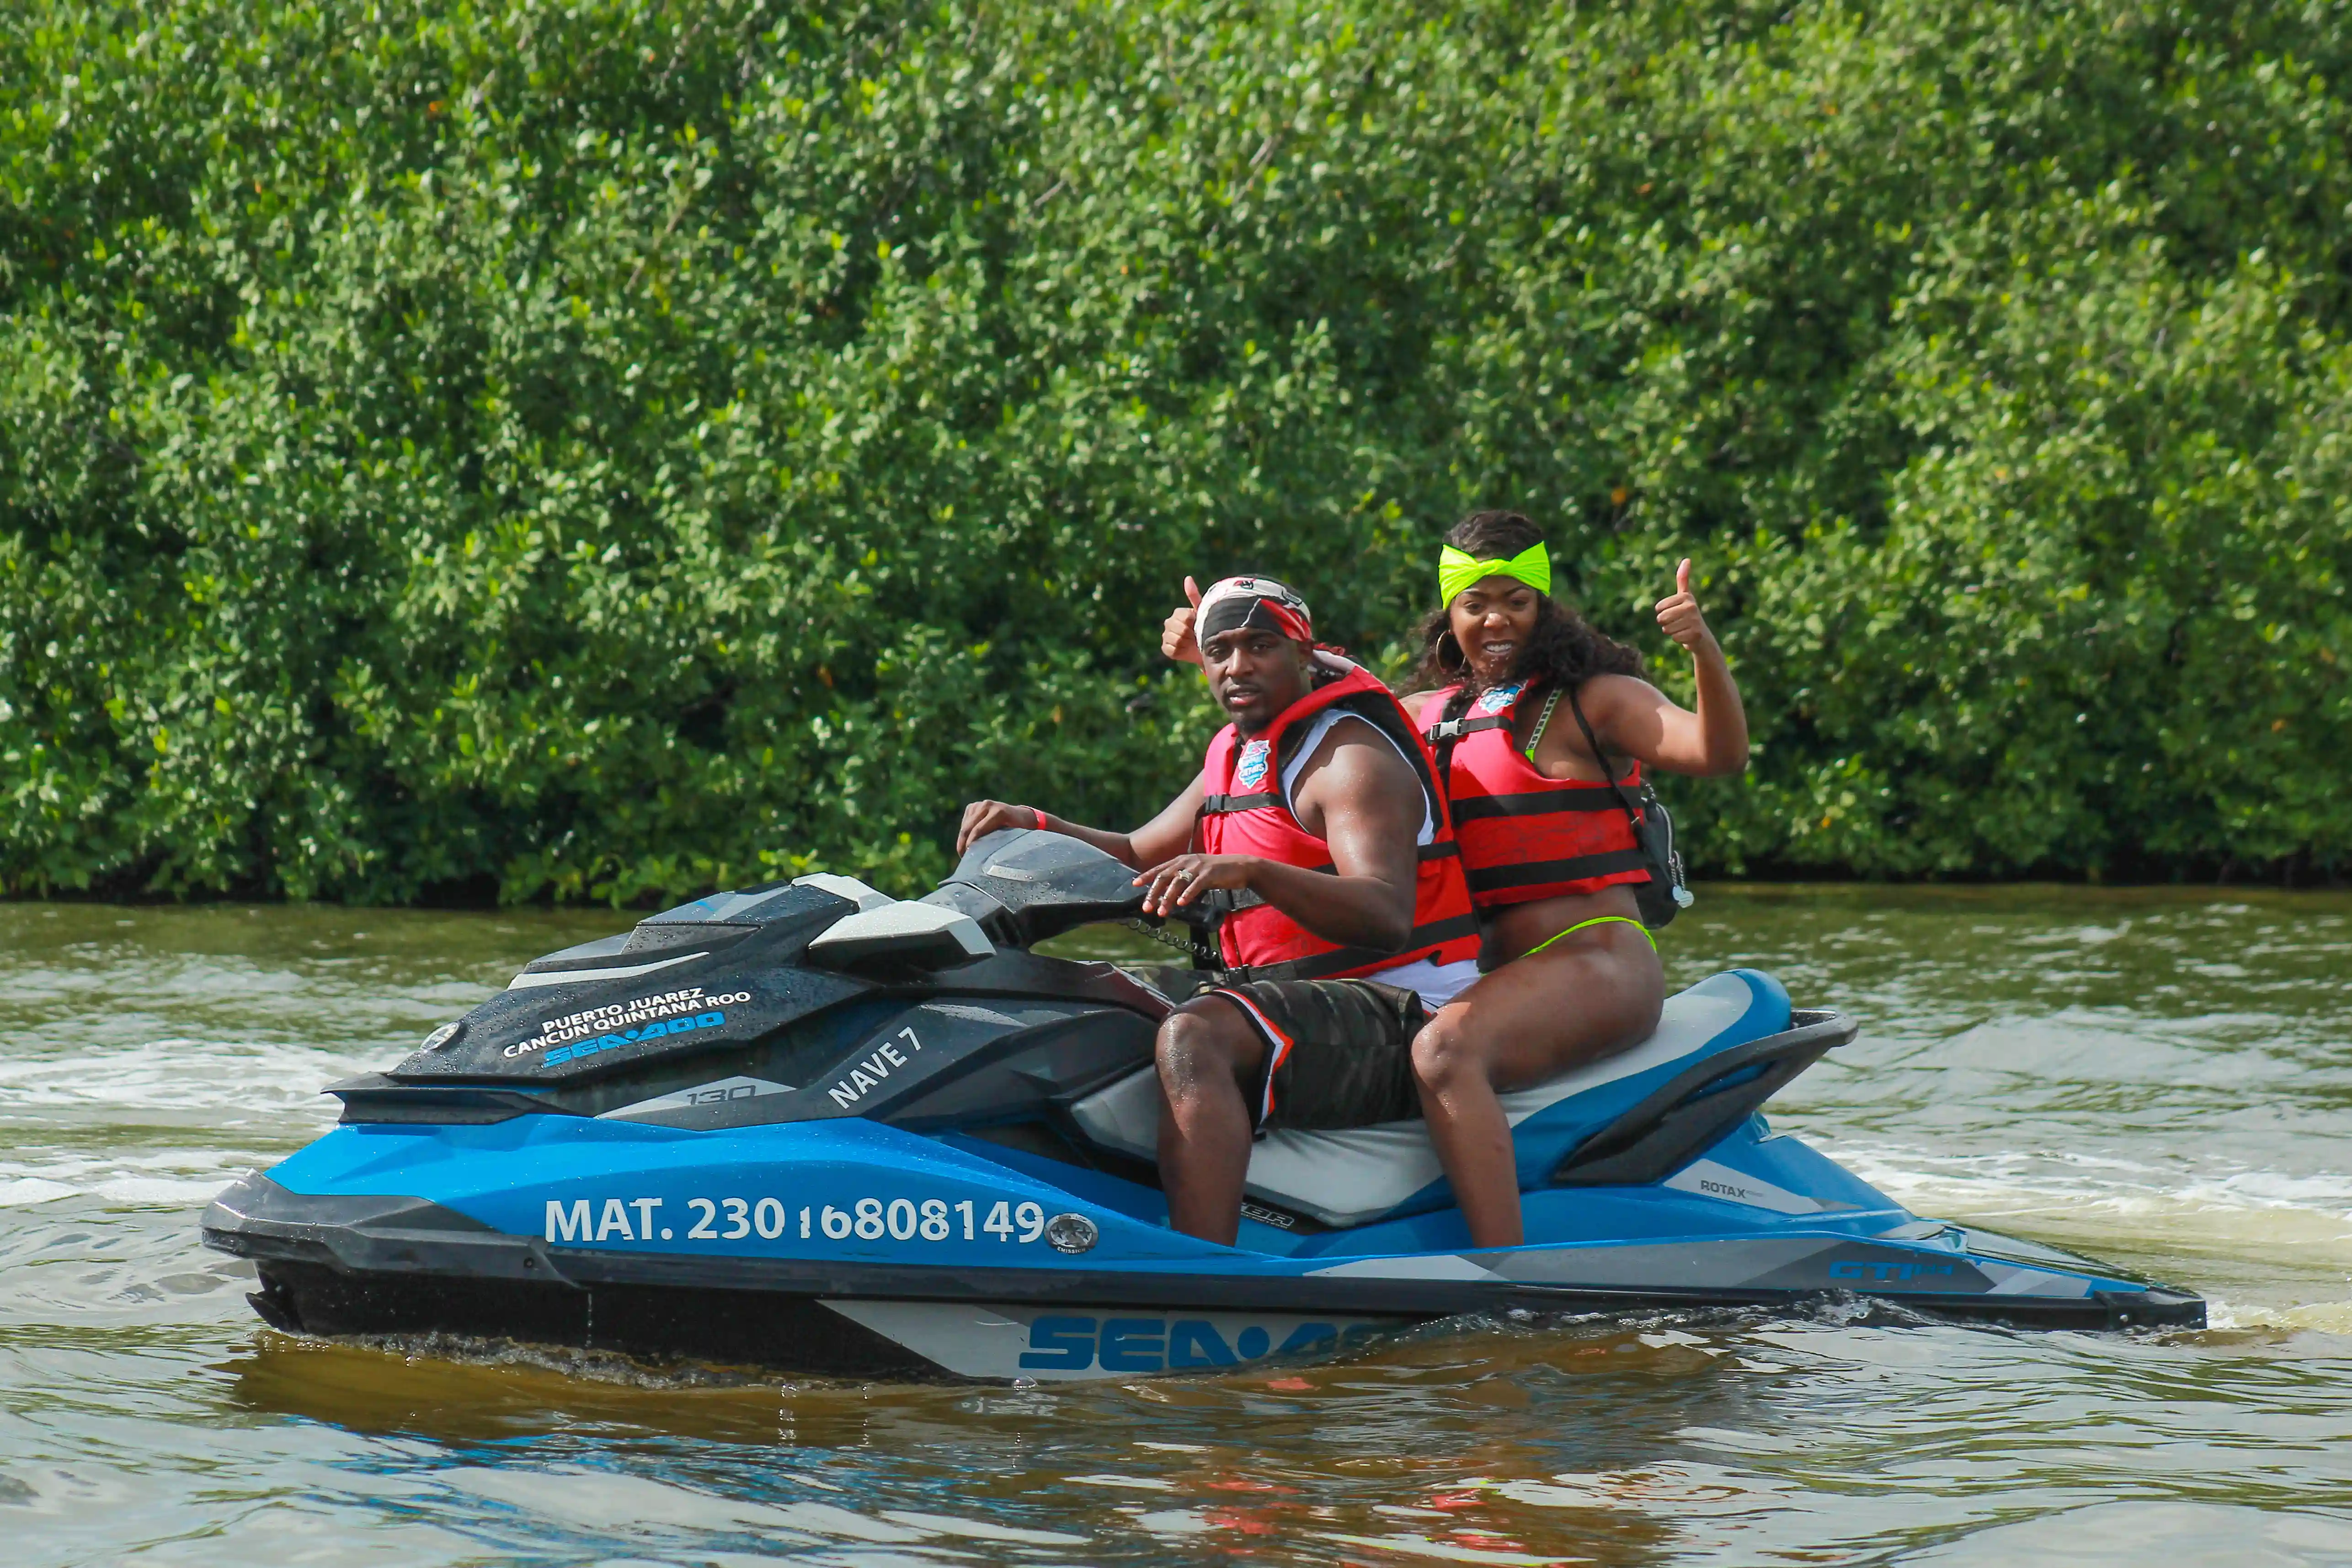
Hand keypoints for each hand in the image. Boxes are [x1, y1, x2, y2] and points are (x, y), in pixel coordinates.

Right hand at [957, 799, 1043, 854]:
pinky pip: (964, 823)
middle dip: (962, 845)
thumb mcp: (1015, 837)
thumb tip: (988, 861)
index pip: (977, 830)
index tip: (967, 858)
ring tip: (964, 854)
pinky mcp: (973, 806)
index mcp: (999, 812)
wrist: (1020, 816)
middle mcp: (987, 805)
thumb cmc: (1020, 831)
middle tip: (963, 858)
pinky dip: (964, 835)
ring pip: (964, 826)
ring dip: (962, 841)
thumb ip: (1004, 845)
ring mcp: (979, 804)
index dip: (969, 845)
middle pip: (967, 828)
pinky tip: (968, 844)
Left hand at [1133, 852, 1255, 915]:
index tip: (1134, 885)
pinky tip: (1182, 903)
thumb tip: (1169, 896)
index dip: (1146, 876)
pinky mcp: (1210, 873)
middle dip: (1153, 893)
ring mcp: (1198, 866)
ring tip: (1162, 911)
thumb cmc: (1217, 873)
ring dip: (1168, 898)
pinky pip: (1196, 885)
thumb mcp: (1196, 873)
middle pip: (1164, 877)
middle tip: (1146, 907)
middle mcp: (1187, 861)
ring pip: (1178, 882)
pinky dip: (1188, 894)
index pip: (1160, 868)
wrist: (1241, 867)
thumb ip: (1183, 880)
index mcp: (1182, 860)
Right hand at [1161, 576, 1203, 665]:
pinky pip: (1172, 649)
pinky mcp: (1165, 648)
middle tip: (1197, 636)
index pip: (1186, 617)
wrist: (1205, 649)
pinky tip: (1185, 650)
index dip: (1195, 624)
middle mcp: (1169, 622)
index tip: (1200, 626)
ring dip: (1188, 643)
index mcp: (1178, 613)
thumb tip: (1188, 577)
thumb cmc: (1205, 628)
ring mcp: (1166, 635)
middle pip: (1181, 629)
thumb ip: (1194, 596)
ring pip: (1177, 640)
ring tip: (1192, 643)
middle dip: (1192, 634)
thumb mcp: (1202, 612)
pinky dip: (1181, 651)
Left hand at [1654, 558, 1716, 653]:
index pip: (1659, 607)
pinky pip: (1674, 638)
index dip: (1662, 612)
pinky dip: (1678, 639)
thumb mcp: (1685, 596)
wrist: (1702, 635)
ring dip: (1671, 631)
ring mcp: (1694, 621)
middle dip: (1666, 623)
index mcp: (1686, 597)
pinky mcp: (1695, 634)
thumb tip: (1687, 559)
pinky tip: (1686, 636)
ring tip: (1682, 628)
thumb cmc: (1689, 613)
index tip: (1675, 612)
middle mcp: (1691, 607)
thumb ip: (1683, 578)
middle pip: (1661, 618)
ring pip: (1666, 629)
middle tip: (1677, 622)